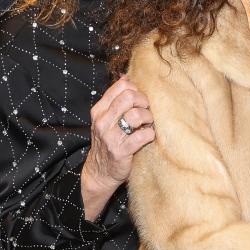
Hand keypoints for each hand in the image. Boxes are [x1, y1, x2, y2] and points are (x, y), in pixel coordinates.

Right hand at [81, 75, 154, 218]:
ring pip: (137, 115)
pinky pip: (142, 136)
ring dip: (148, 119)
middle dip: (144, 102)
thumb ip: (115, 100)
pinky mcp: (121, 151)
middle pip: (130, 97)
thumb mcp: (106, 119)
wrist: (100, 172)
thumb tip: (127, 77)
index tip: (140, 101)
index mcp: (99, 110)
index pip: (121, 86)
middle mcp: (102, 122)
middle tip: (147, 111)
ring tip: (148, 125)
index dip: (136, 90)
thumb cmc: (108, 142)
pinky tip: (148, 137)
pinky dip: (149, 135)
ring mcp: (110, 137)